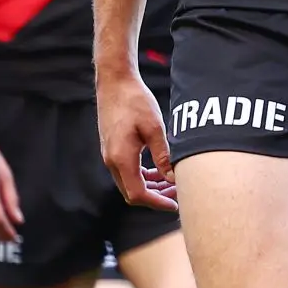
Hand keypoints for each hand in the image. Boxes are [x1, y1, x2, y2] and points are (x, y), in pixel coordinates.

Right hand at [99, 74, 178, 212]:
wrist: (115, 82)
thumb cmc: (135, 101)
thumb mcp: (155, 128)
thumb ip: (164, 156)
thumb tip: (174, 179)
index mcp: (121, 158)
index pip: (138, 194)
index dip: (157, 203)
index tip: (175, 205)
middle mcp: (112, 161)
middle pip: (132, 193)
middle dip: (156, 197)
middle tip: (178, 194)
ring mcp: (110, 155)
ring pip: (129, 183)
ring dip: (150, 187)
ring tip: (172, 184)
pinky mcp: (112, 149)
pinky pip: (127, 172)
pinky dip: (143, 177)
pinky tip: (159, 171)